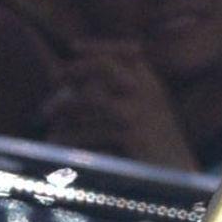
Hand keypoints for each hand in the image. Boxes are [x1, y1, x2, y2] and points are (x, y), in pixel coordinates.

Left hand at [42, 40, 195, 169]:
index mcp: (151, 83)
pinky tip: (55, 142)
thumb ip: (118, 96)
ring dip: (63, 106)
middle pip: (105, 65)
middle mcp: (147, 92)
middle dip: (76, 68)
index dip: (98, 47)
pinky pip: (88, 132)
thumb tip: (71, 88)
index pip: (125, 52)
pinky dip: (67, 136)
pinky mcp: (131, 137)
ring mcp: (139, 114)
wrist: (174, 175)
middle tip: (55, 78)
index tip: (73, 47)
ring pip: (90, 98)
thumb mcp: (144, 112)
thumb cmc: (152, 145)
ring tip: (48, 115)